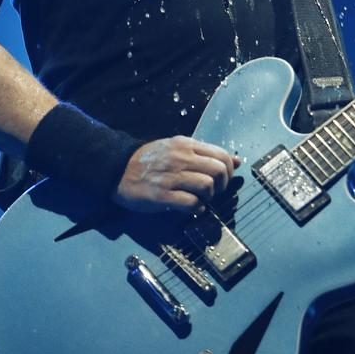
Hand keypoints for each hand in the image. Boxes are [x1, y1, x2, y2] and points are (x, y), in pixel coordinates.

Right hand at [113, 135, 241, 212]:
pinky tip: (192, 208)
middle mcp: (181, 158)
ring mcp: (172, 177)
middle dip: (222, 185)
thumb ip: (204, 153)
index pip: (222, 155)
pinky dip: (197, 208)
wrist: (118, 169)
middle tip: (214, 192)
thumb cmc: (150, 159)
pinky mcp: (163, 195)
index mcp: (186, 145)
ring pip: (207, 186)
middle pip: (218, 170)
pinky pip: (191, 203)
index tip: (223, 180)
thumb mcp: (177, 148)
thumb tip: (236, 161)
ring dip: (210, 196)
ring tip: (202, 199)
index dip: (229, 170)